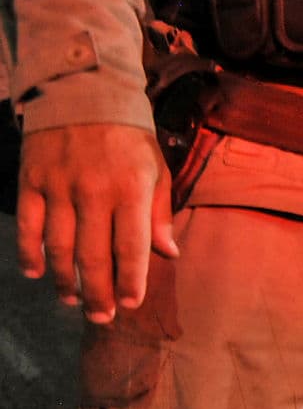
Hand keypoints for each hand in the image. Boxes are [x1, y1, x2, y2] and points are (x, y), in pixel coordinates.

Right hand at [15, 124, 178, 322]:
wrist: (82, 91)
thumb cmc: (128, 137)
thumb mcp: (156, 169)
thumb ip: (160, 213)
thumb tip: (168, 253)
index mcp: (131, 189)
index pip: (131, 247)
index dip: (131, 280)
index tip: (130, 304)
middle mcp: (94, 191)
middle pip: (93, 255)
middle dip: (98, 293)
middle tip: (102, 317)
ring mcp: (58, 187)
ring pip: (59, 247)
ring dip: (65, 280)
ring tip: (73, 301)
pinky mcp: (31, 181)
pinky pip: (28, 226)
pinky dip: (31, 253)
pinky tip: (38, 273)